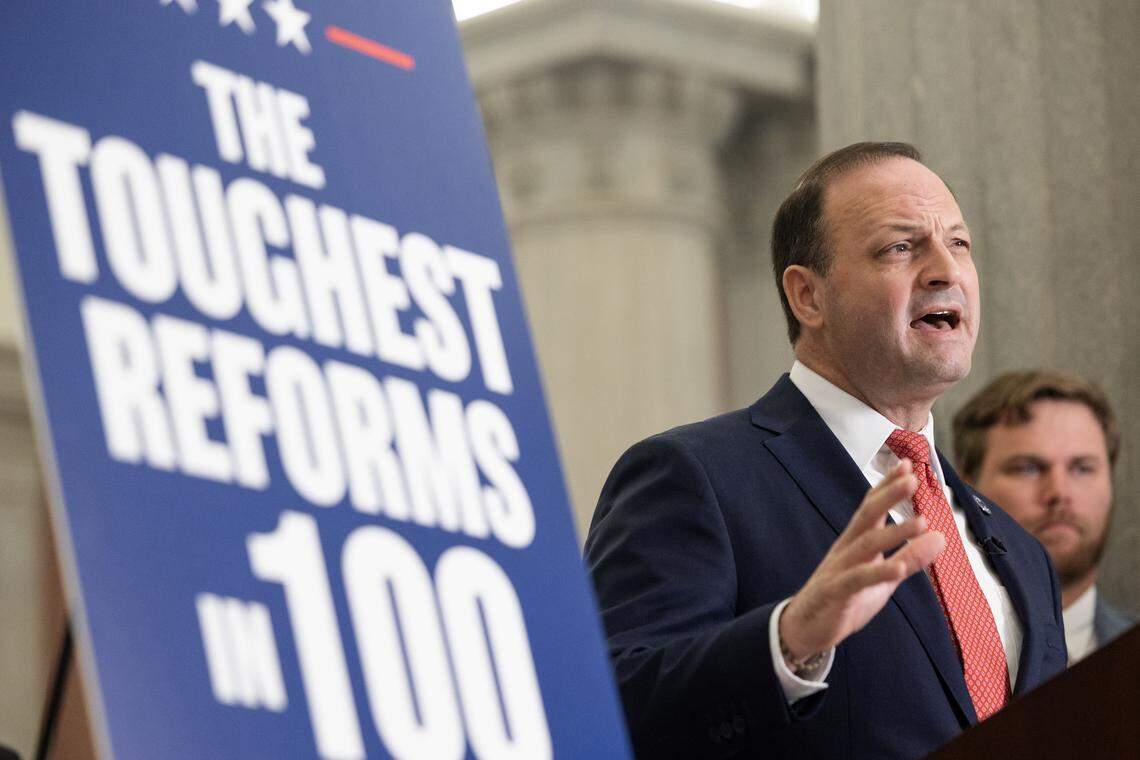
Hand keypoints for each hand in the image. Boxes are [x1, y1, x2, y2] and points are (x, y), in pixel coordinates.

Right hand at [779, 460, 945, 660]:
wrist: (806, 627)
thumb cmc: (846, 597)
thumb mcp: (885, 577)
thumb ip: (911, 557)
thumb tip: (940, 536)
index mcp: (857, 542)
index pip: (872, 507)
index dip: (888, 486)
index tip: (907, 464)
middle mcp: (846, 549)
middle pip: (867, 516)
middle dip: (889, 496)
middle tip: (912, 478)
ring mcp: (839, 569)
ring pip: (866, 544)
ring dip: (894, 531)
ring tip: (922, 522)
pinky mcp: (836, 592)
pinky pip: (858, 580)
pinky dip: (879, 572)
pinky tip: (899, 567)